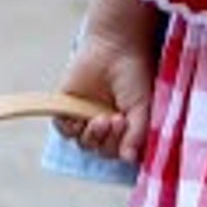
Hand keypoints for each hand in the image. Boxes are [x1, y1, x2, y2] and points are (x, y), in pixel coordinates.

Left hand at [56, 0, 159, 164]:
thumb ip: (138, 133)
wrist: (115, 47)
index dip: (120, 146)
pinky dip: (69, 128)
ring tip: (100, 118)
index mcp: (124, 128)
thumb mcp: (143, 107)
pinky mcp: (67, 106)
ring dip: (91, 136)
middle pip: (100, 149)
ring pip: (82, 142)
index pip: (118, 151)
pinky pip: (63, 128)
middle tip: (114, 119)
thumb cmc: (135, 75)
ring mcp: (85, 116)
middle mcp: (105, 125)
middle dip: (106, 140)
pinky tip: (81, 118)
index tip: (125, 125)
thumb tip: (129, 159)